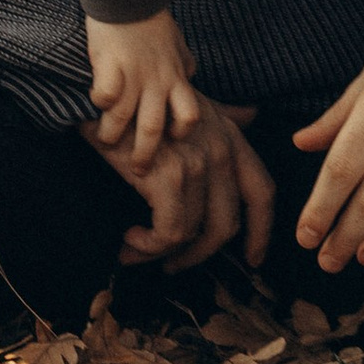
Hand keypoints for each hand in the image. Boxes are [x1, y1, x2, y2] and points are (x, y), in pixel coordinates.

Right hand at [83, 101, 273, 270]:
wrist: (101, 98)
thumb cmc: (140, 103)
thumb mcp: (190, 102)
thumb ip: (223, 114)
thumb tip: (252, 113)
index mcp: (231, 136)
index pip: (262, 192)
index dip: (262, 232)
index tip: (252, 259)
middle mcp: (220, 150)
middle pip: (227, 225)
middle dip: (200, 255)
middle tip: (173, 265)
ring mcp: (197, 164)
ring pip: (192, 234)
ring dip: (162, 252)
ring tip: (135, 248)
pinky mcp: (169, 177)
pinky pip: (169, 232)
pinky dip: (149, 246)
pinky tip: (129, 239)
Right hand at [85, 8, 199, 160]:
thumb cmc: (152, 21)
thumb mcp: (178, 46)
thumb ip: (186, 66)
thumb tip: (194, 78)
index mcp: (175, 77)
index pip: (189, 116)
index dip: (181, 133)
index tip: (170, 140)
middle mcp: (156, 80)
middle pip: (154, 128)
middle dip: (145, 154)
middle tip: (138, 169)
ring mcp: (132, 73)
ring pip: (123, 118)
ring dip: (112, 135)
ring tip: (105, 140)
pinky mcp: (109, 63)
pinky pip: (103, 94)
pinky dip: (97, 103)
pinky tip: (91, 104)